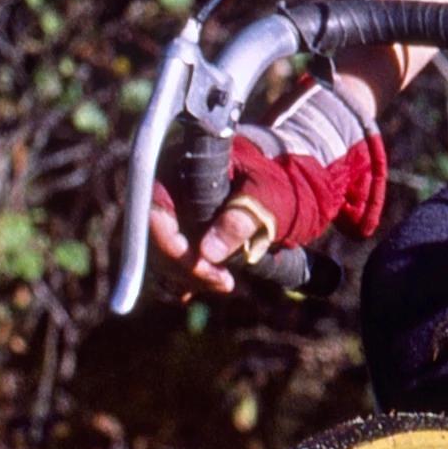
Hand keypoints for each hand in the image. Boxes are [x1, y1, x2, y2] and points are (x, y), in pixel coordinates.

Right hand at [146, 82, 388, 298]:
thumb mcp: (271, 197)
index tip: (199, 263)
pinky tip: (207, 284)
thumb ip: (241, 218)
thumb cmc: (283, 180)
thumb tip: (206, 251)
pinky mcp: (184, 229)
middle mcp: (172, 186)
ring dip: (187, 275)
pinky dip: (185, 277)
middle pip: (155, 234)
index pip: (153, 205)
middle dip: (184, 265)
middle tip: (222, 281)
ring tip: (224, 282)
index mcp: (188, 164)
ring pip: (161, 251)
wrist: (293, 181)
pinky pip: (170, 259)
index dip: (167, 240)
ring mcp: (176, 209)